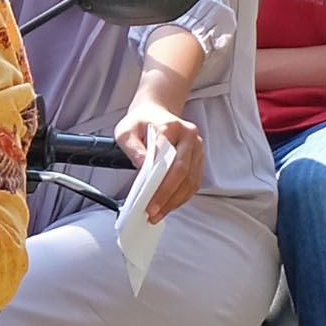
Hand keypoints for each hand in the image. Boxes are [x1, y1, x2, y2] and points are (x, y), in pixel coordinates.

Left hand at [116, 97, 203, 220]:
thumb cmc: (141, 122)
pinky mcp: (198, 158)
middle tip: (153, 211)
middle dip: (167, 196)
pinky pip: (194, 182)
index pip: (169, 158)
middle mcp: (189, 136)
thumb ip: (132, 147)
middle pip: (183, 172)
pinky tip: (169, 205)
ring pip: (191, 180)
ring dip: (175, 200)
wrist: (155, 112)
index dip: (160, 182)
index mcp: (172, 126)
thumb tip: (143, 166)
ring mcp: (197, 147)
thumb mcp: (126, 130)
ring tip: (159, 213)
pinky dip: (182, 197)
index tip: (147, 199)